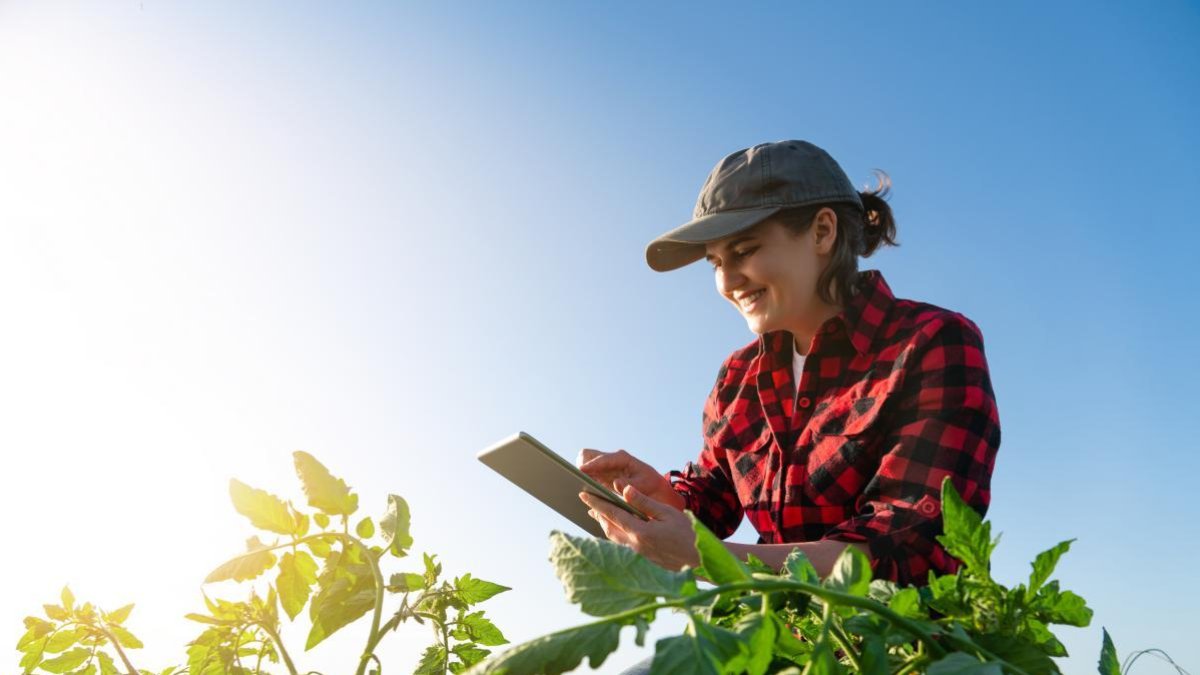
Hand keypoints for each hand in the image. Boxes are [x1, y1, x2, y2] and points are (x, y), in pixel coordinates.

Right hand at [576, 448, 684, 509]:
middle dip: (582, 464)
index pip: (602, 459)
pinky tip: (582, 490)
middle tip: (576, 478)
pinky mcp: (603, 476)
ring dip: (581, 473)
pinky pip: (589, 475)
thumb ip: (630, 485)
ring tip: (576, 484)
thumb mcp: (643, 485)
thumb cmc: (650, 485)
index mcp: (622, 458)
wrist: (655, 488)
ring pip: (586, 463)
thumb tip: (616, 483)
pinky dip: (584, 480)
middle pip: (588, 455)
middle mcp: (611, 460)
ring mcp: (606, 467)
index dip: (591, 465)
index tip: (581, 471)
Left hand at [579, 481, 698, 570]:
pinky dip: (614, 534)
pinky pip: (621, 545)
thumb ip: (644, 502)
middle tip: (588, 502)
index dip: (597, 503)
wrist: (700, 562)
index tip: (584, 494)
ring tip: (597, 514)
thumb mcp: (667, 513)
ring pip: (613, 538)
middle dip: (597, 514)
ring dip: (604, 524)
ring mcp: (637, 555)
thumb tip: (624, 490)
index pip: (612, 514)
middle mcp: (634, 545)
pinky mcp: (641, 561)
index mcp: (640, 531)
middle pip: (608, 527)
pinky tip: (615, 529)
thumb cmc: (688, 535)